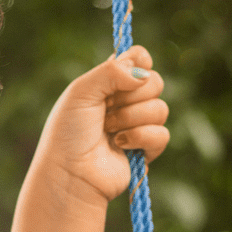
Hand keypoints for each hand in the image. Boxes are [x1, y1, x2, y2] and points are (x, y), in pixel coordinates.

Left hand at [35, 45, 169, 208]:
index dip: (138, 62)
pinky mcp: (146, 150)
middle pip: (155, 81)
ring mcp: (138, 125)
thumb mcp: (81, 91)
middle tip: (106, 110)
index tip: (124, 74)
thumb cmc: (68, 132)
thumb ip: (112, 71)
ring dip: (131, 119)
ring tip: (109, 131)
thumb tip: (144, 73)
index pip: (140, 58)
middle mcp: (126, 101)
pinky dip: (140, 138)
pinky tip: (120, 145)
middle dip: (130, 97)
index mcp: (109, 82)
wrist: (70, 173)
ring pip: (160, 109)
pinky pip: (162, 134)